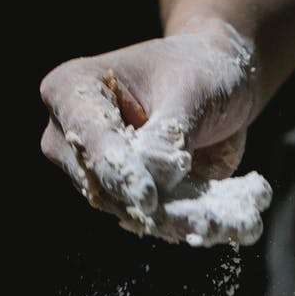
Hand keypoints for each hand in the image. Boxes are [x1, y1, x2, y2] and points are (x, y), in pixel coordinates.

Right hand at [37, 17, 272, 246]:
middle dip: (147, 205)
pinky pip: (152, 219)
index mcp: (71, 90)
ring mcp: (97, 171)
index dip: (118, 169)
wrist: (218, 79)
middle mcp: (71, 135)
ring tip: (215, 224)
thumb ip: (170, 133)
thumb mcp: (191, 90)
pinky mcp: (127, 195)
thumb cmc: (199, 69)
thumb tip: (158, 178)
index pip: (88, 137)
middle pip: (99, 182)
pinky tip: (223, 227)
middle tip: (194, 222)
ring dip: (173, 221)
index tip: (147, 196)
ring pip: (126, 209)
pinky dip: (187, 224)